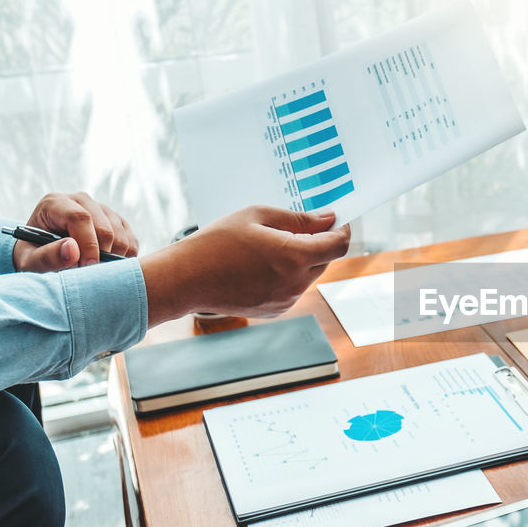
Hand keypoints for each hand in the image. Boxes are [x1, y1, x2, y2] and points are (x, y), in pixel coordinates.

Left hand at [13, 192, 139, 270]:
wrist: (43, 254)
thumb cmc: (33, 257)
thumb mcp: (30, 261)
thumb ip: (46, 256)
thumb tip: (73, 250)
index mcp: (55, 203)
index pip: (80, 218)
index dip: (87, 244)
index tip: (87, 266)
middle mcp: (81, 200)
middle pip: (105, 227)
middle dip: (101, 255)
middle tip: (89, 274)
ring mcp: (102, 209)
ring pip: (121, 236)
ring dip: (112, 259)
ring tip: (92, 270)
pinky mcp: (117, 221)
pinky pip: (131, 242)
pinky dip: (123, 258)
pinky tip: (105, 265)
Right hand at [140, 206, 350, 323]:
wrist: (185, 279)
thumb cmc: (217, 242)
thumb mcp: (258, 216)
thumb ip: (299, 219)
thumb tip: (328, 220)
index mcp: (295, 257)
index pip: (339, 245)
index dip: (342, 229)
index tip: (336, 219)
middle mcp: (296, 283)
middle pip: (326, 259)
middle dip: (319, 242)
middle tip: (296, 226)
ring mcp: (287, 300)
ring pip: (309, 274)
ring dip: (301, 258)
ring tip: (268, 245)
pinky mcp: (276, 310)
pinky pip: (294, 288)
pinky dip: (287, 274)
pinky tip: (260, 265)